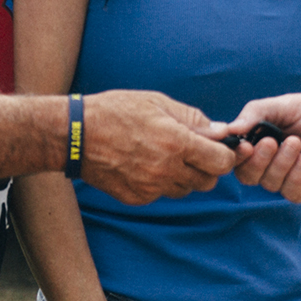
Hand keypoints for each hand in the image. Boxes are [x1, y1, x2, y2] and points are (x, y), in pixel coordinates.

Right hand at [80, 91, 236, 204]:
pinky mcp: (137, 197)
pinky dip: (160, 183)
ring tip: (164, 155)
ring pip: (185, 189)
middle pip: (208, 181)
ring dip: (184, 176)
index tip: (218, 148)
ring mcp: (151, 187)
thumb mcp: (158, 102)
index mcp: (176, 143)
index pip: (222, 163)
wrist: (75, 135)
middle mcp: (166, 170)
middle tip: (192, 151)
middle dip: (206, 167)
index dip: (225, 155)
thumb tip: (222, 131)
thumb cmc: (117, 111)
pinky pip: (161, 194)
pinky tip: (145, 164)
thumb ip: (194, 120)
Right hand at [226, 88, 300, 202]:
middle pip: (248, 175)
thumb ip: (255, 113)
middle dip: (257, 161)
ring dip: (281, 163)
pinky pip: (291, 192)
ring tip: (298, 142)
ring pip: (269, 184)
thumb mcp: (285, 105)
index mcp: (262, 141)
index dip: (236, 155)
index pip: (238, 157)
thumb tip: (230, 129)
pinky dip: (296, 176)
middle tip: (272, 142)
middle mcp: (272, 162)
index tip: (243, 145)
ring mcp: (290, 178)